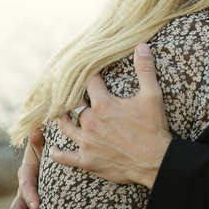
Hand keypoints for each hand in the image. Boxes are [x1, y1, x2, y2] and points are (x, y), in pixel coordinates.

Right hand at [9, 128, 43, 208]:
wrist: (49, 160)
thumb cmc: (50, 152)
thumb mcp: (46, 146)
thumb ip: (41, 141)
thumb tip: (36, 130)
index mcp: (27, 173)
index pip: (25, 184)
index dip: (30, 195)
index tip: (39, 207)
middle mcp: (22, 189)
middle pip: (16, 208)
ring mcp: (23, 202)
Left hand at [52, 43, 171, 187]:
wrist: (155, 162)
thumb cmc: (154, 128)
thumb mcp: (153, 95)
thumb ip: (145, 69)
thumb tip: (141, 46)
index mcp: (103, 104)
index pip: (89, 83)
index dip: (90, 76)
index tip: (90, 72)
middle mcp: (90, 122)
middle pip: (73, 104)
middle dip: (73, 97)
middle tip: (73, 92)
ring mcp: (87, 142)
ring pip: (65, 126)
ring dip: (63, 119)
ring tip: (61, 114)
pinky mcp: (87, 160)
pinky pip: (65, 157)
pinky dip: (57, 153)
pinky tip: (53, 148)